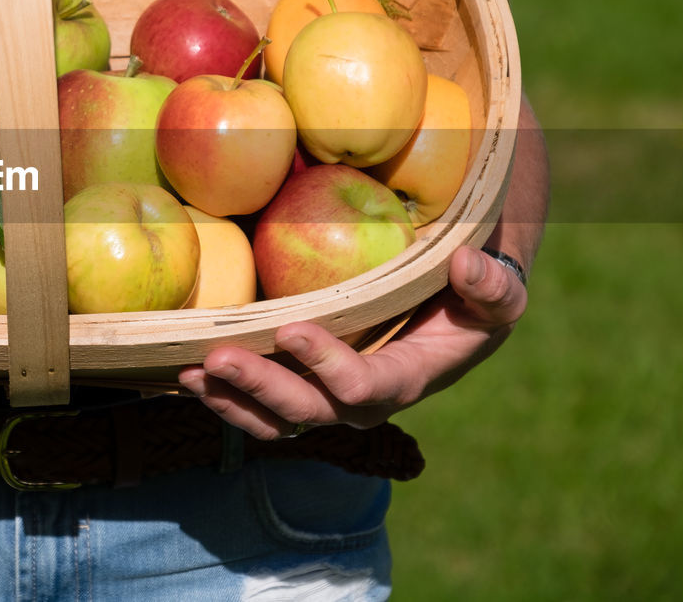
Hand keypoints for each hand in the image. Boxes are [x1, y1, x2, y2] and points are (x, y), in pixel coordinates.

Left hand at [176, 244, 526, 439]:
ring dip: (230, 400)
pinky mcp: (298, 385)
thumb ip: (492, 285)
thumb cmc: (471, 297)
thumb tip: (465, 265)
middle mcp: (360, 400)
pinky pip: (256, 405)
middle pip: (307, 411)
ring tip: (189, 374)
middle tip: (219, 358)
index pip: (365, 388)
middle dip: (261, 389)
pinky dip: (221, 394)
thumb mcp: (498, 292)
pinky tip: (183, 375)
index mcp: (407, 380)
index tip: (292, 330)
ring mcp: (325, 398)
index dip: (329, 367)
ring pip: (273, 418)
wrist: (446, 309)